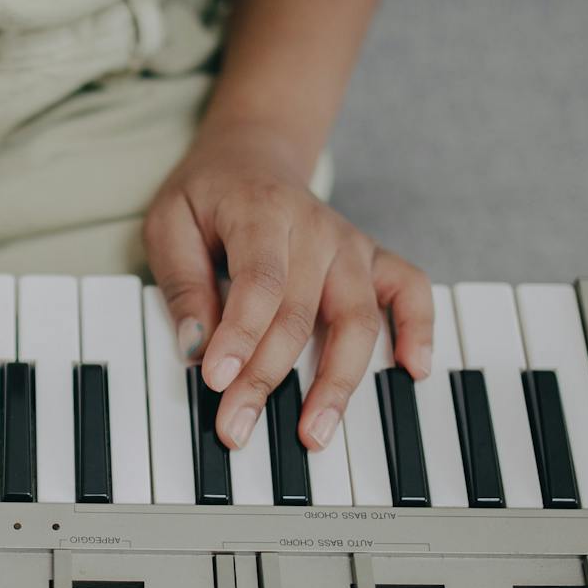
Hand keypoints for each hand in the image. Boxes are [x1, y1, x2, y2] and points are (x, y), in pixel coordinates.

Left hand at [143, 125, 431, 450]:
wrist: (253, 155)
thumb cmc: (207, 196)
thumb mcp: (168, 223)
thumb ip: (182, 283)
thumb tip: (194, 346)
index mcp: (262, 210)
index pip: (259, 282)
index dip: (240, 335)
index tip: (218, 380)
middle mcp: (315, 228)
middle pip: (301, 313)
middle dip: (269, 377)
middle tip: (237, 427)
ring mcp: (350, 245)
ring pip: (357, 317)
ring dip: (339, 380)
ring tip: (316, 432)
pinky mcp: (373, 259)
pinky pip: (410, 290)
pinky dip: (420, 328)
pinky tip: (414, 369)